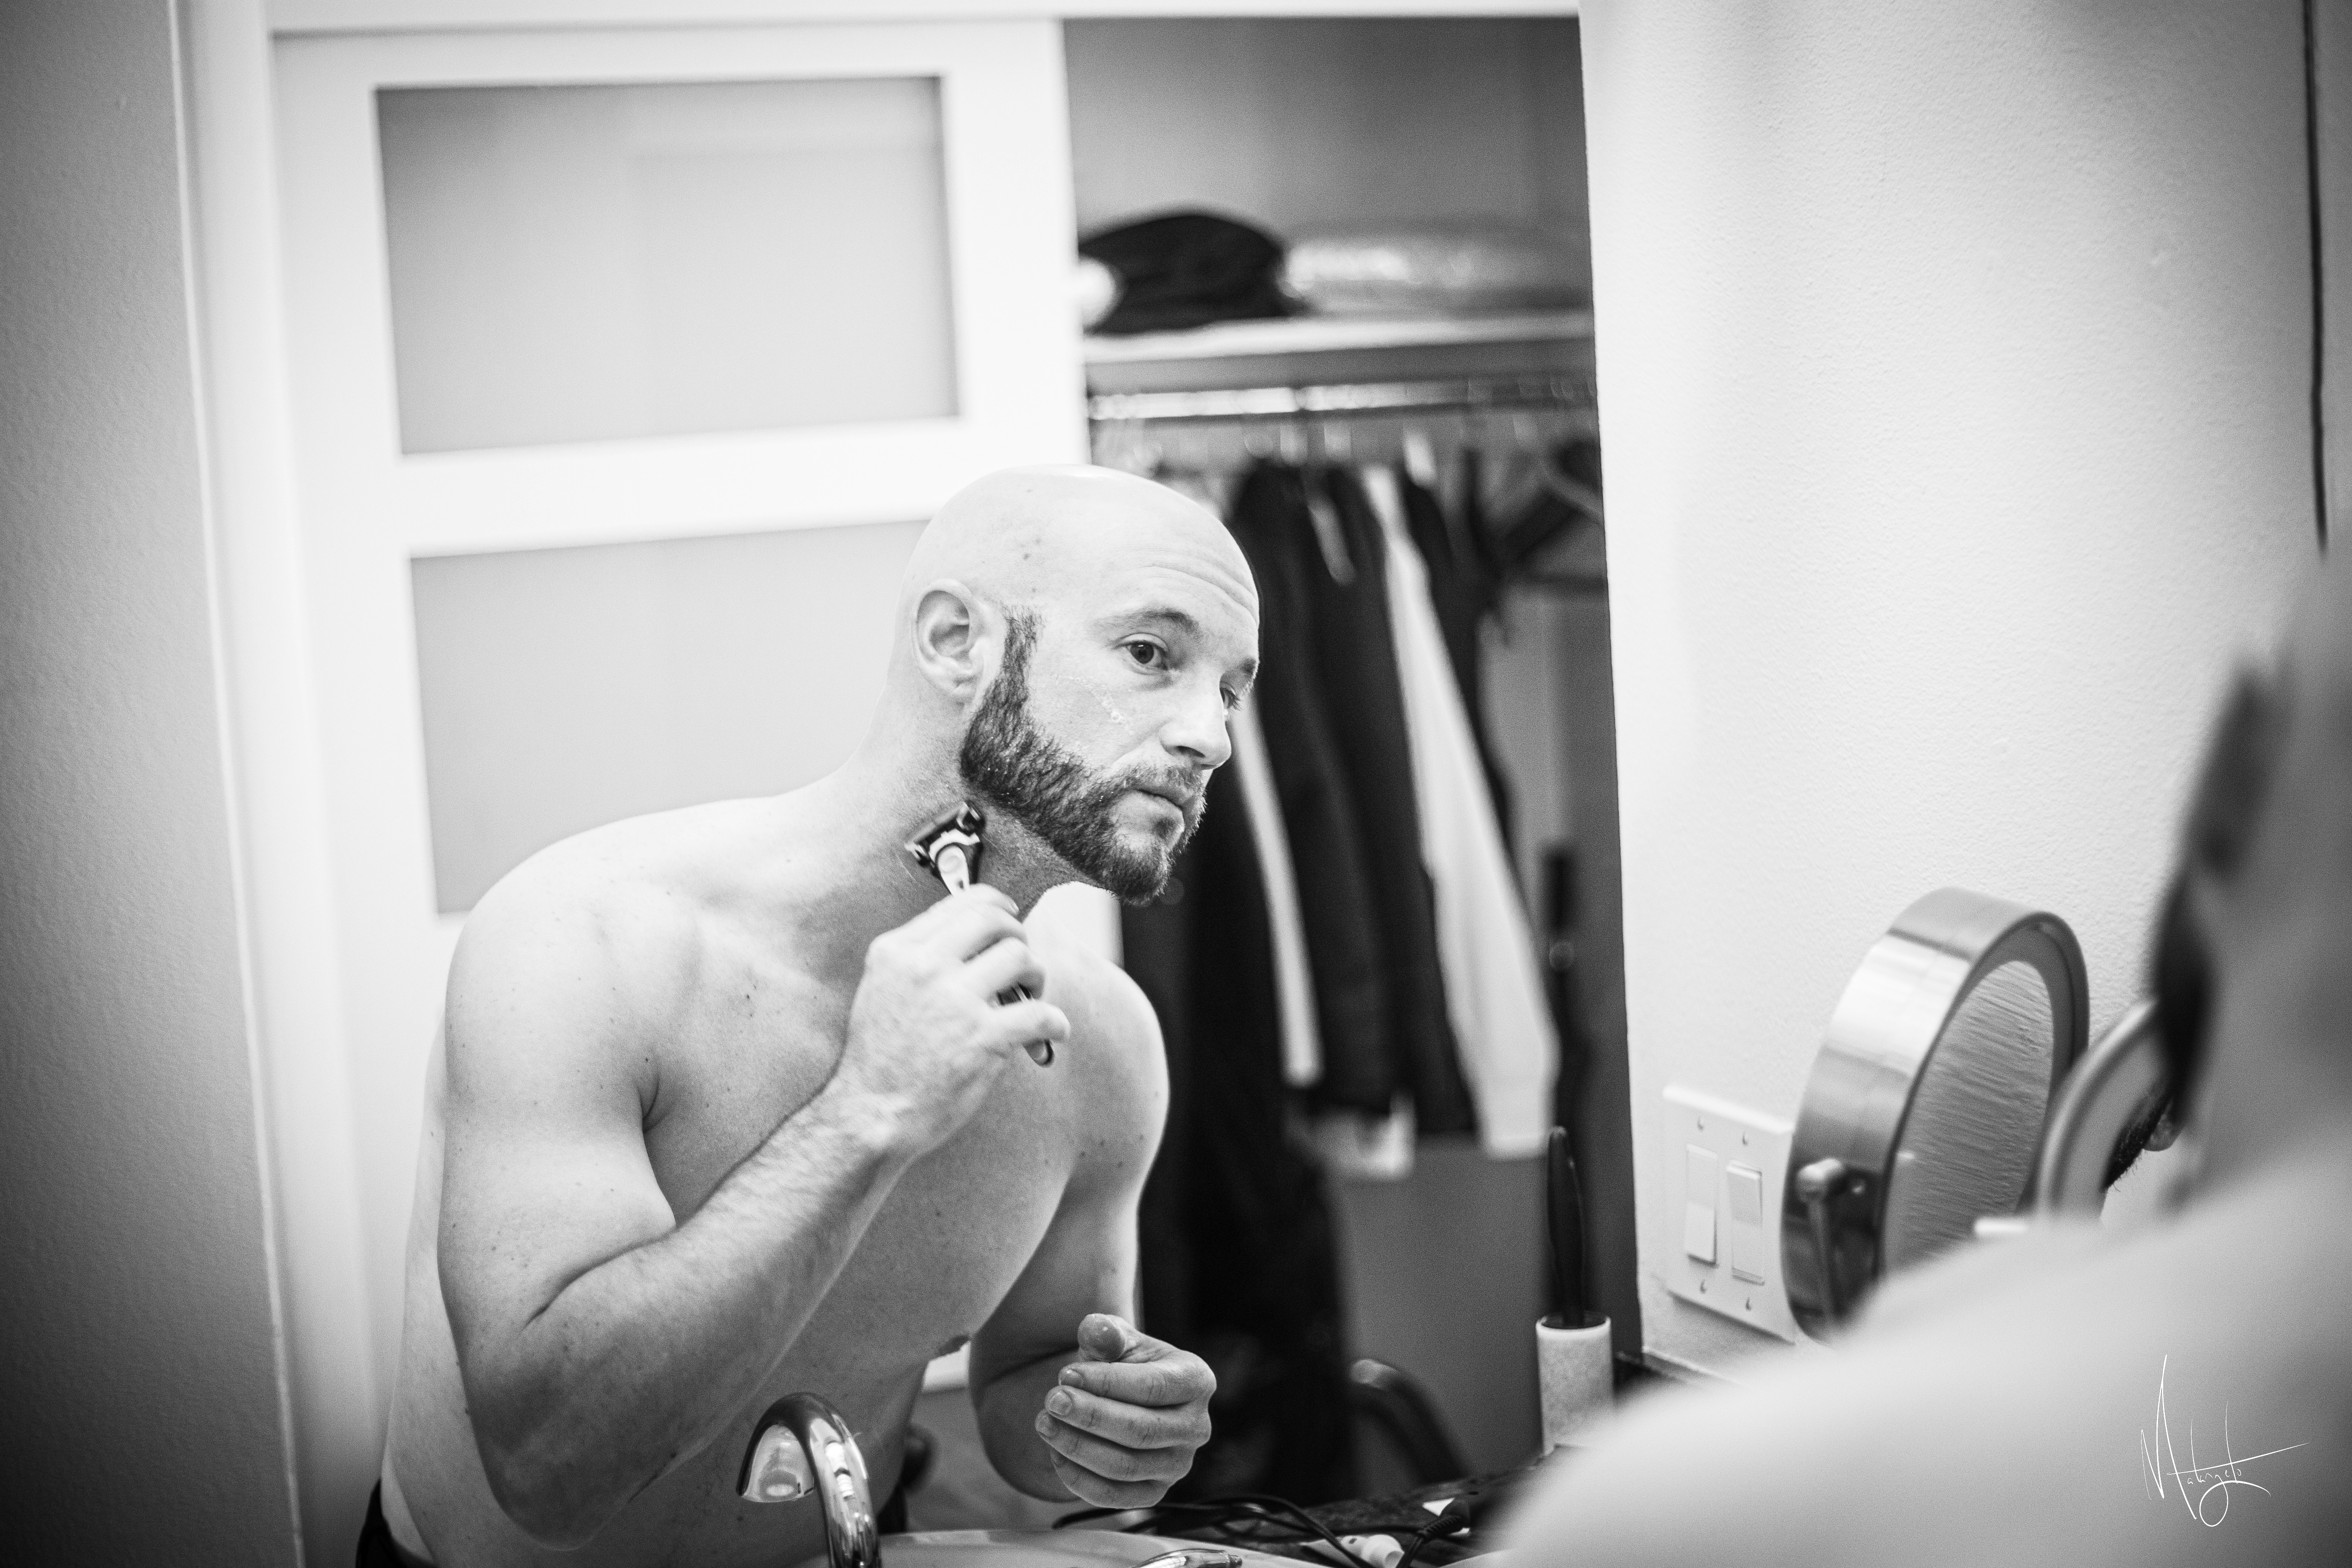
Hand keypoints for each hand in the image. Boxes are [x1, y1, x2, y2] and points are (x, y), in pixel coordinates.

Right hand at [829, 887, 1071, 1158]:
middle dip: (1019, 938)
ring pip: (1020, 958)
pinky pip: (1039, 1013)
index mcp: (897, 950)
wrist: (869, 1115)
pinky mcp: (982, 1037)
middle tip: (1022, 966)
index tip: (1011, 918)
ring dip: (1036, 977)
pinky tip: (1053, 1033)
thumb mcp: (882, 988)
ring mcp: (954, 1000)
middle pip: (994, 922)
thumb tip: (975, 943)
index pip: (961, 904)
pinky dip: (1055, 1023)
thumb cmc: (879, 1059)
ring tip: (1031, 1000)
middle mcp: (924, 966)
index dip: (997, 907)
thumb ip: (919, 960)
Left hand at [1035, 1313, 1214, 1506]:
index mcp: (1196, 1381)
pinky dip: (1079, 1478)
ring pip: (1125, 1466)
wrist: (1123, 1396)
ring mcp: (1178, 1465)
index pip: (1153, 1387)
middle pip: (1141, 1430)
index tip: (1066, 1374)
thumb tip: (1095, 1330)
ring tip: (1044, 1423)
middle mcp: (1196, 1427)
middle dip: (1090, 1416)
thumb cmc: (1122, 1362)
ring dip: (1078, 1446)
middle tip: (1051, 1401)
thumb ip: (1105, 1332)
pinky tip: (1055, 1452)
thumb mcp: (1116, 1339)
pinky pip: (1114, 1497)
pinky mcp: (1154, 1493)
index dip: (1107, 1383)